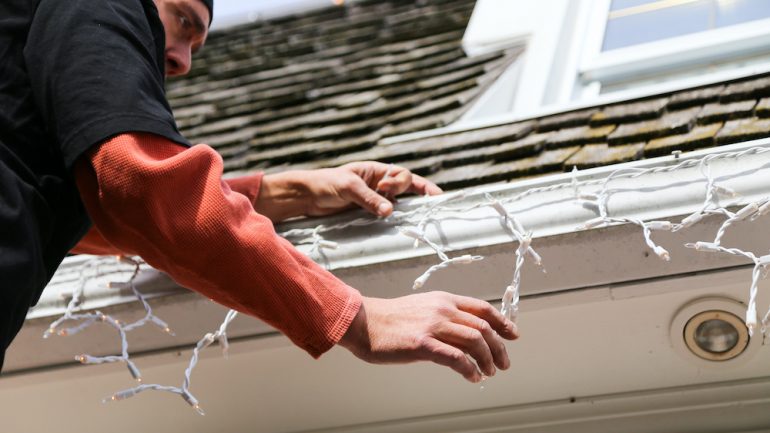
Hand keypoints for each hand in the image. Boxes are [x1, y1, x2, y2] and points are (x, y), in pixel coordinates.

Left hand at [255, 162, 442, 221]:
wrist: (306, 198)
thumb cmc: (325, 184)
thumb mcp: (348, 186)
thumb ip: (369, 198)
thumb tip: (390, 211)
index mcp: (375, 171)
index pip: (402, 175)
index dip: (414, 184)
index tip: (430, 195)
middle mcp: (378, 184)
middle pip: (405, 188)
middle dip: (408, 193)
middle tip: (396, 203)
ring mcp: (374, 200)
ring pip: (398, 203)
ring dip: (405, 209)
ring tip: (415, 216)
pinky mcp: (367, 214)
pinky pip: (386, 216)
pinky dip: (394, 220)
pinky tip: (398, 225)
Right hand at [338, 292, 518, 382]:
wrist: (363, 322)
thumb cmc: (390, 319)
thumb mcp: (422, 309)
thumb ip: (444, 317)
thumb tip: (464, 335)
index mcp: (444, 300)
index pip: (482, 308)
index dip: (502, 322)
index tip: (513, 335)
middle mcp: (442, 309)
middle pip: (483, 327)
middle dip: (498, 348)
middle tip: (503, 363)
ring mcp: (433, 325)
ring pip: (475, 341)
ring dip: (487, 360)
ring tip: (489, 372)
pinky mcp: (422, 343)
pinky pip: (456, 358)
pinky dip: (469, 369)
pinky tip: (471, 377)